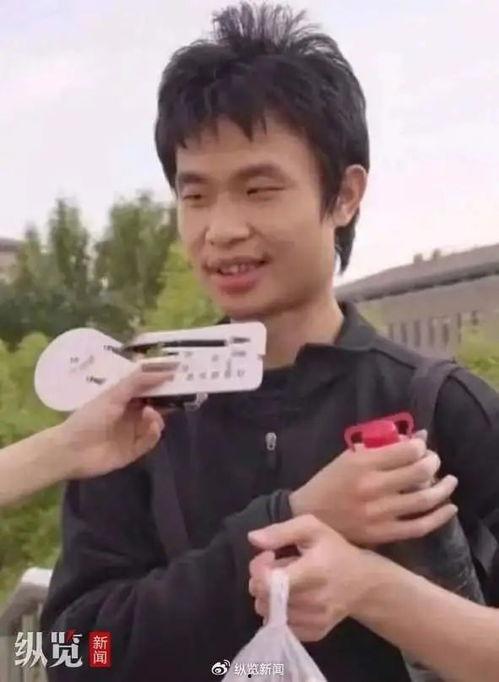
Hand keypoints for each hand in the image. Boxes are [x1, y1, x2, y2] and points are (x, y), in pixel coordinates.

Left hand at [56, 366, 175, 477]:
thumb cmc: (90, 417)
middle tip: (181, 394)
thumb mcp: (113, 394)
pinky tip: (152, 428)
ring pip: (156, 422)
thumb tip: (165, 371)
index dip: (162, 379)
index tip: (179, 371)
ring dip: (158, 417)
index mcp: (124, 398)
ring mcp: (133, 433)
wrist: (72, 451)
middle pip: (156, 404)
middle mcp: (130, 414)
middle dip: (167, 399)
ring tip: (151, 415)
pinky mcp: (135, 450)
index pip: (148, 386)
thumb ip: (138, 381)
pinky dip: (154, 433)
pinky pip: (151, 440)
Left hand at [248, 515, 371, 641]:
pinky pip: (281, 627)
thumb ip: (281, 531)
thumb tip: (253, 539)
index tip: (268, 556)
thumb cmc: (334, 550)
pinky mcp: (316, 633)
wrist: (364, 582)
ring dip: (269, 597)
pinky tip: (290, 598)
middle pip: (264, 599)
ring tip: (284, 583)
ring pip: (269, 614)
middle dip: (261, 582)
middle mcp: (315, 601)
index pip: (269, 583)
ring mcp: (315, 620)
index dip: (259, 569)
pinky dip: (279, 613)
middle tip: (275, 568)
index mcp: (313, 571)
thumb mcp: (312, 528)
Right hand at [289, 438, 457, 544]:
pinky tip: (449, 507)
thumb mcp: (348, 458)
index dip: (420, 447)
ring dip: (442, 488)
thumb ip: (380, 448)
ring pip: (423, 499)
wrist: (307, 516)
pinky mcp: (382, 534)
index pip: (406, 451)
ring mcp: (379, 513)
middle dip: (433, 463)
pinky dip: (439, 517)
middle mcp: (373, 487)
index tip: (420, 447)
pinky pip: (419, 526)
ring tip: (449, 481)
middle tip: (433, 461)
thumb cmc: (328, 482)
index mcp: (362, 463)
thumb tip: (418, 438)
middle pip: (419, 473)